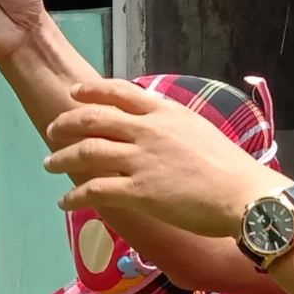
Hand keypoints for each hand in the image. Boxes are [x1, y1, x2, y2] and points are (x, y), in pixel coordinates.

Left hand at [42, 78, 288, 238]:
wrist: (243, 195)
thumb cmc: (230, 167)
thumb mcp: (198, 130)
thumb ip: (170, 125)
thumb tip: (153, 126)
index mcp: (164, 112)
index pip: (119, 92)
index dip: (91, 91)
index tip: (74, 93)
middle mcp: (147, 131)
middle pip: (93, 119)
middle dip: (66, 124)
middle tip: (51, 131)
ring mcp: (140, 160)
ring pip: (87, 152)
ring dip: (62, 158)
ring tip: (50, 164)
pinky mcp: (138, 192)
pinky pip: (95, 190)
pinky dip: (75, 196)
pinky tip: (65, 202)